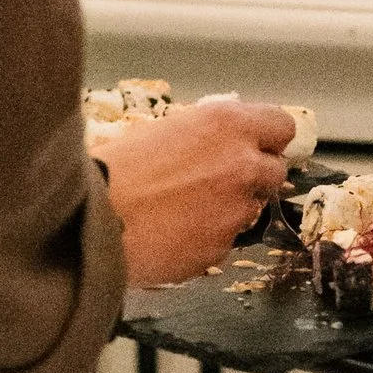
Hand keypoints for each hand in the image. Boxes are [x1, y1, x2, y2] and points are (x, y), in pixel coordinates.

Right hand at [93, 99, 297, 286]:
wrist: (90, 220)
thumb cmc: (112, 169)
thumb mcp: (162, 130)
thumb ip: (205, 135)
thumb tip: (218, 144)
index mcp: (226, 124)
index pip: (282, 125)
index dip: (268, 138)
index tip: (257, 145)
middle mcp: (242, 165)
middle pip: (274, 171)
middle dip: (252, 176)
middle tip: (217, 181)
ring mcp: (236, 210)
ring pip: (250, 209)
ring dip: (228, 209)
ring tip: (183, 210)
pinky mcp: (222, 248)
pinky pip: (225, 241)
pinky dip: (206, 238)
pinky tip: (173, 234)